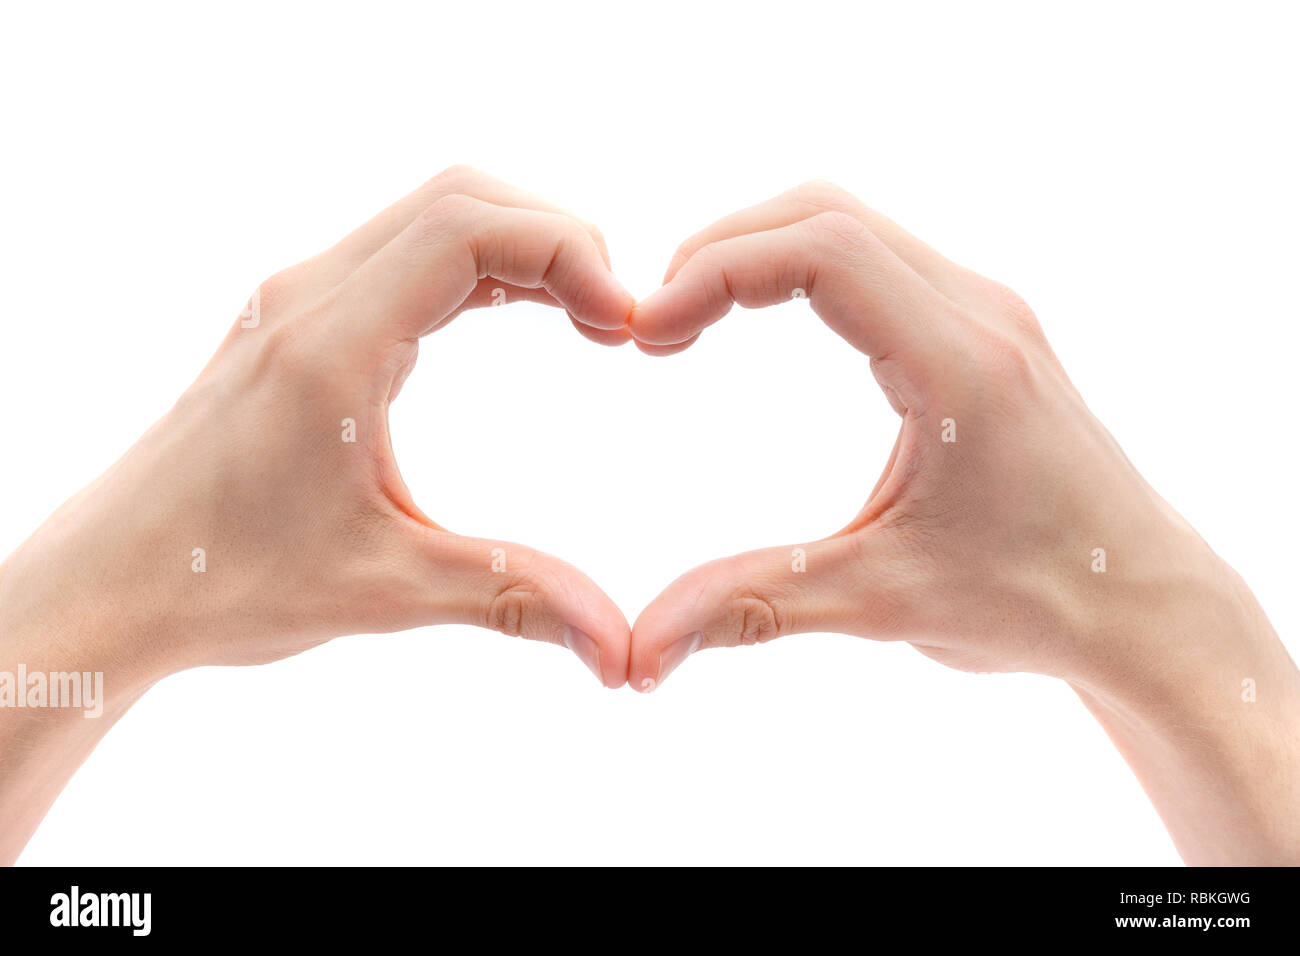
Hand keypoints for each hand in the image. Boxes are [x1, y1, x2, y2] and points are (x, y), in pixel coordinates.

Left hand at [0, 166, 638, 860]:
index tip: (623, 325)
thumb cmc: (222, 582)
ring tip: (587, 318)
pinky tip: (521, 316)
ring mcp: (300, 301)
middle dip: (558, 237)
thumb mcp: (384, 591)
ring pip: (431, 215)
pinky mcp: (299, 320)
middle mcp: (311, 298)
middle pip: (460, 198)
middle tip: (615, 321)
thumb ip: (512, 598)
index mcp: (333, 345)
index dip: (569, 252)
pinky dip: (477, 266)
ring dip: (520, 246)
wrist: (111, 583)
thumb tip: (619, 647)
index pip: (469, 228)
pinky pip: (404, 252)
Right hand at [626, 181, 1299, 863]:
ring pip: (852, 225)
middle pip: (826, 213)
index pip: (822, 250)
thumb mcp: (883, 601)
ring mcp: (987, 314)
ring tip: (692, 318)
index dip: (716, 270)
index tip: (650, 332)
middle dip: (722, 249)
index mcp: (960, 364)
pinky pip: (879, 256)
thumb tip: (639, 651)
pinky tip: (763, 315)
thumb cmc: (1036, 601)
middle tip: (658, 323)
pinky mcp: (984, 330)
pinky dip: (803, 266)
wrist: (1143, 605)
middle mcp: (979, 314)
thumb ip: (754, 606)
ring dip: (761, 250)